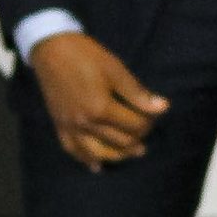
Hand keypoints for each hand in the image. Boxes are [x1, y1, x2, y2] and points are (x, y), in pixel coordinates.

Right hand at [29, 32, 167, 171]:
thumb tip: (163, 108)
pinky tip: (96, 166)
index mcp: (101, 109)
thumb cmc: (88, 57)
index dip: (149, 123)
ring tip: (131, 153)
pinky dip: (85, 159)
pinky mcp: (59, 126)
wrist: (53, 51)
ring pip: (96, 152)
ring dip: (116, 155)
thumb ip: (138, 94)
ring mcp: (70, 127)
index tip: (155, 115)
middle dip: (137, 139)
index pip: (134, 126)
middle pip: (118, 141)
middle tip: (146, 133)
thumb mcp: (117, 71)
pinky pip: (72, 150)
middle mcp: (85, 123)